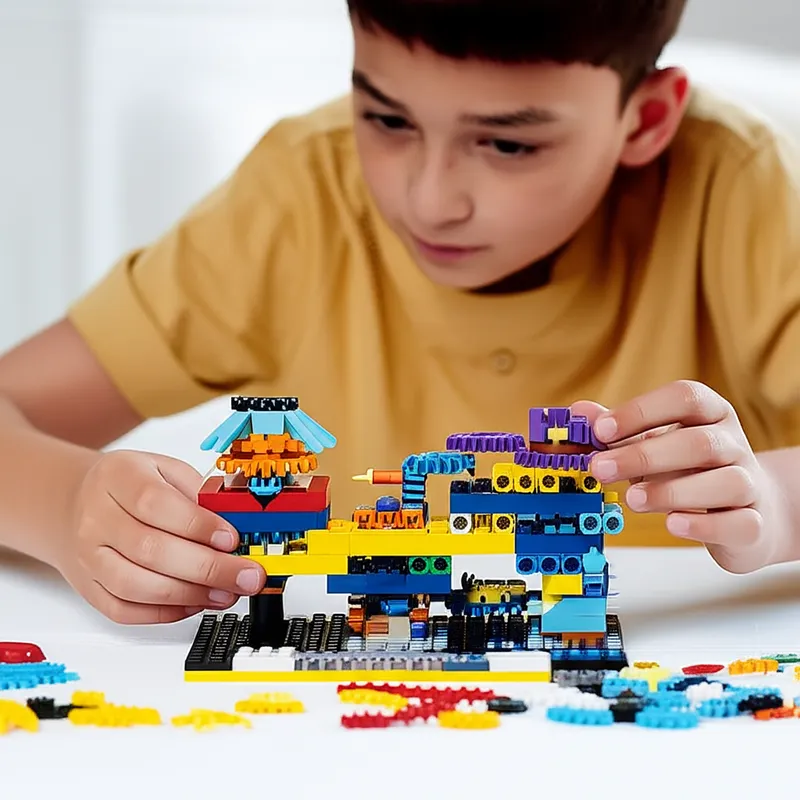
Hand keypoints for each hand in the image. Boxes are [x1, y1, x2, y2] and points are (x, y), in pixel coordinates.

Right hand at [57, 450, 264, 623]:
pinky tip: (194, 604)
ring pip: (136, 586)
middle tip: (245, 576)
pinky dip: (164, 613)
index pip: (156, 504)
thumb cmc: (132, 485)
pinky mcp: (89, 588)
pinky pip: (124, 611)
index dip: (198, 526)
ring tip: (226, 593)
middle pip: (150, 550)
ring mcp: (88, 556)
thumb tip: (239, 522)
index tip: (232, 540)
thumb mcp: (166, 469)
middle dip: (208, 568)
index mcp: (119, 477)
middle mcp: (97, 518)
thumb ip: (200, 492)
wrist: (78, 502)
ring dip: (189, 595)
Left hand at [572, 381, 788, 572]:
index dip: (641, 411)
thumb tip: (578, 413)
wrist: (743, 512)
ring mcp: (749, 484)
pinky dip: (705, 524)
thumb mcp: (651, 444)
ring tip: (632, 499)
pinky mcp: (754, 524)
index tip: (601, 431)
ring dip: (672, 491)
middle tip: (601, 469)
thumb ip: (619, 430)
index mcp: (710, 415)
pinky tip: (673, 524)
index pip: (685, 398)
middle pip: (699, 442)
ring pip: (725, 481)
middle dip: (644, 456)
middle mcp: (734, 444)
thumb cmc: (687, 471)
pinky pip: (740, 522)